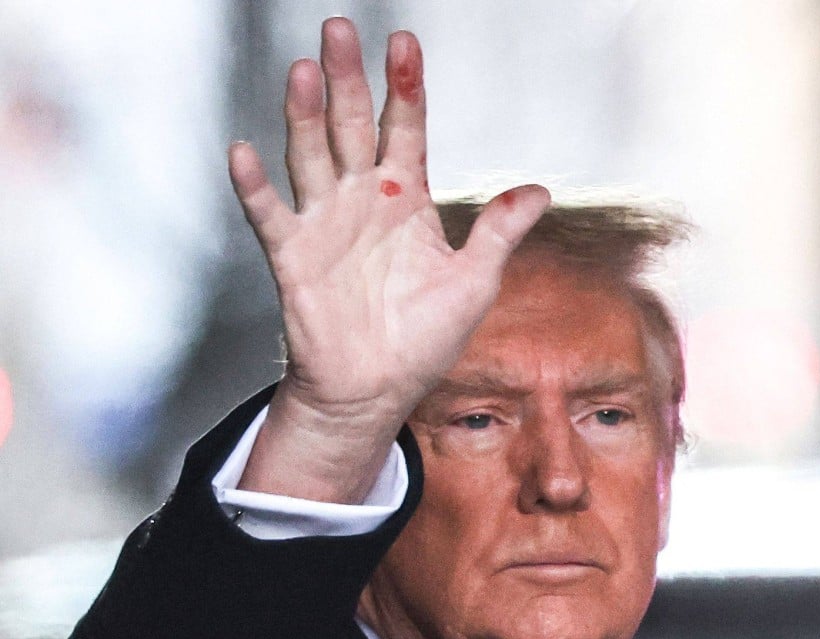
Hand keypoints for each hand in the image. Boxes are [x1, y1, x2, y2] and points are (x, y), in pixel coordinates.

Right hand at [228, 18, 549, 502]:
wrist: (379, 388)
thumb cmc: (425, 338)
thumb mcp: (474, 281)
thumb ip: (499, 231)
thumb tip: (540, 191)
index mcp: (407, 199)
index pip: (405, 129)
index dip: (404, 87)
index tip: (403, 43)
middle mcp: (363, 200)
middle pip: (351, 126)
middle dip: (347, 79)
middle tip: (340, 30)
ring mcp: (325, 224)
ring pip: (311, 156)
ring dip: (305, 116)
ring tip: (305, 71)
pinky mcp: (293, 257)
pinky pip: (271, 216)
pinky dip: (255, 188)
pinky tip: (244, 154)